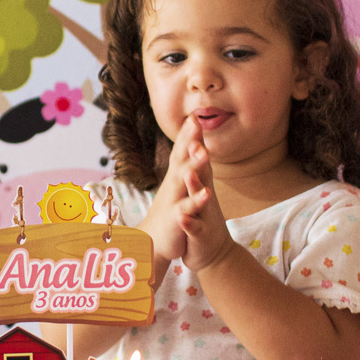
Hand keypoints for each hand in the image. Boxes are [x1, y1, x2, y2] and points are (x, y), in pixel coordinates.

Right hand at [141, 127, 193, 268]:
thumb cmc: (168, 213)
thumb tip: (187, 148)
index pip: (181, 152)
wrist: (153, 244)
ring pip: (183, 181)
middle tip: (196, 121)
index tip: (194, 115)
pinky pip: (187, 208)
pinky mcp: (177, 219)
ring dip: (193, 166)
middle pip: (181, 159)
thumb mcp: (176, 189)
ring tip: (204, 152)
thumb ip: (181, 168)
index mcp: (175, 178)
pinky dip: (196, 200)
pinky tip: (207, 192)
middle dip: (188, 141)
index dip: (187, 134)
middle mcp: (173, 185)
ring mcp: (174, 201)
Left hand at [172, 118, 233, 273]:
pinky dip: (189, 222)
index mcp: (202, 186)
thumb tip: (196, 143)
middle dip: (199, 157)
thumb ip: (198, 168)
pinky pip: (195, 229)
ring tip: (190, 173)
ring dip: (196, 186)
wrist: (214, 253)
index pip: (199, 160)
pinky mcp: (200, 236)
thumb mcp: (200, 191)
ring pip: (199, 200)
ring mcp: (204, 216)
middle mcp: (205, 197)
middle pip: (203, 174)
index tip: (193, 119)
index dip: (196, 140)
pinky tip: (183, 218)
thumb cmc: (203, 218)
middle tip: (196, 139)